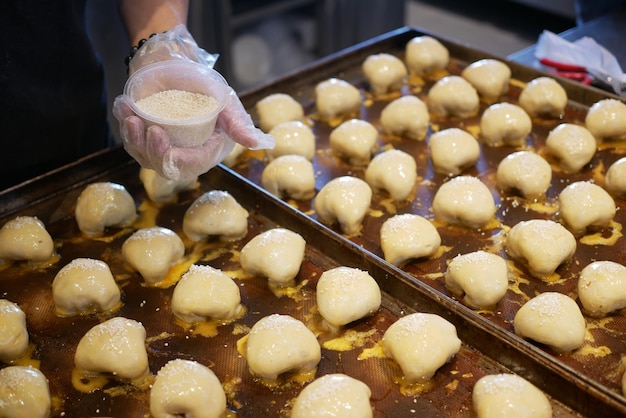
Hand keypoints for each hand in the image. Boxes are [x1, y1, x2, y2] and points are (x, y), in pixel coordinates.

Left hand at [113, 24, 273, 180]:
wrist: (179, 68)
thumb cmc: (205, 86)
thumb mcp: (226, 102)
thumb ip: (238, 124)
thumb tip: (257, 143)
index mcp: (206, 151)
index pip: (193, 164)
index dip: (180, 160)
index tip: (169, 147)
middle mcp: (183, 154)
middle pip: (165, 166)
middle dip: (153, 151)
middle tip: (148, 128)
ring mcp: (161, 148)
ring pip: (144, 156)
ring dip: (134, 140)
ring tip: (131, 117)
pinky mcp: (144, 140)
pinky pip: (131, 142)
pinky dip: (124, 125)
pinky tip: (123, 107)